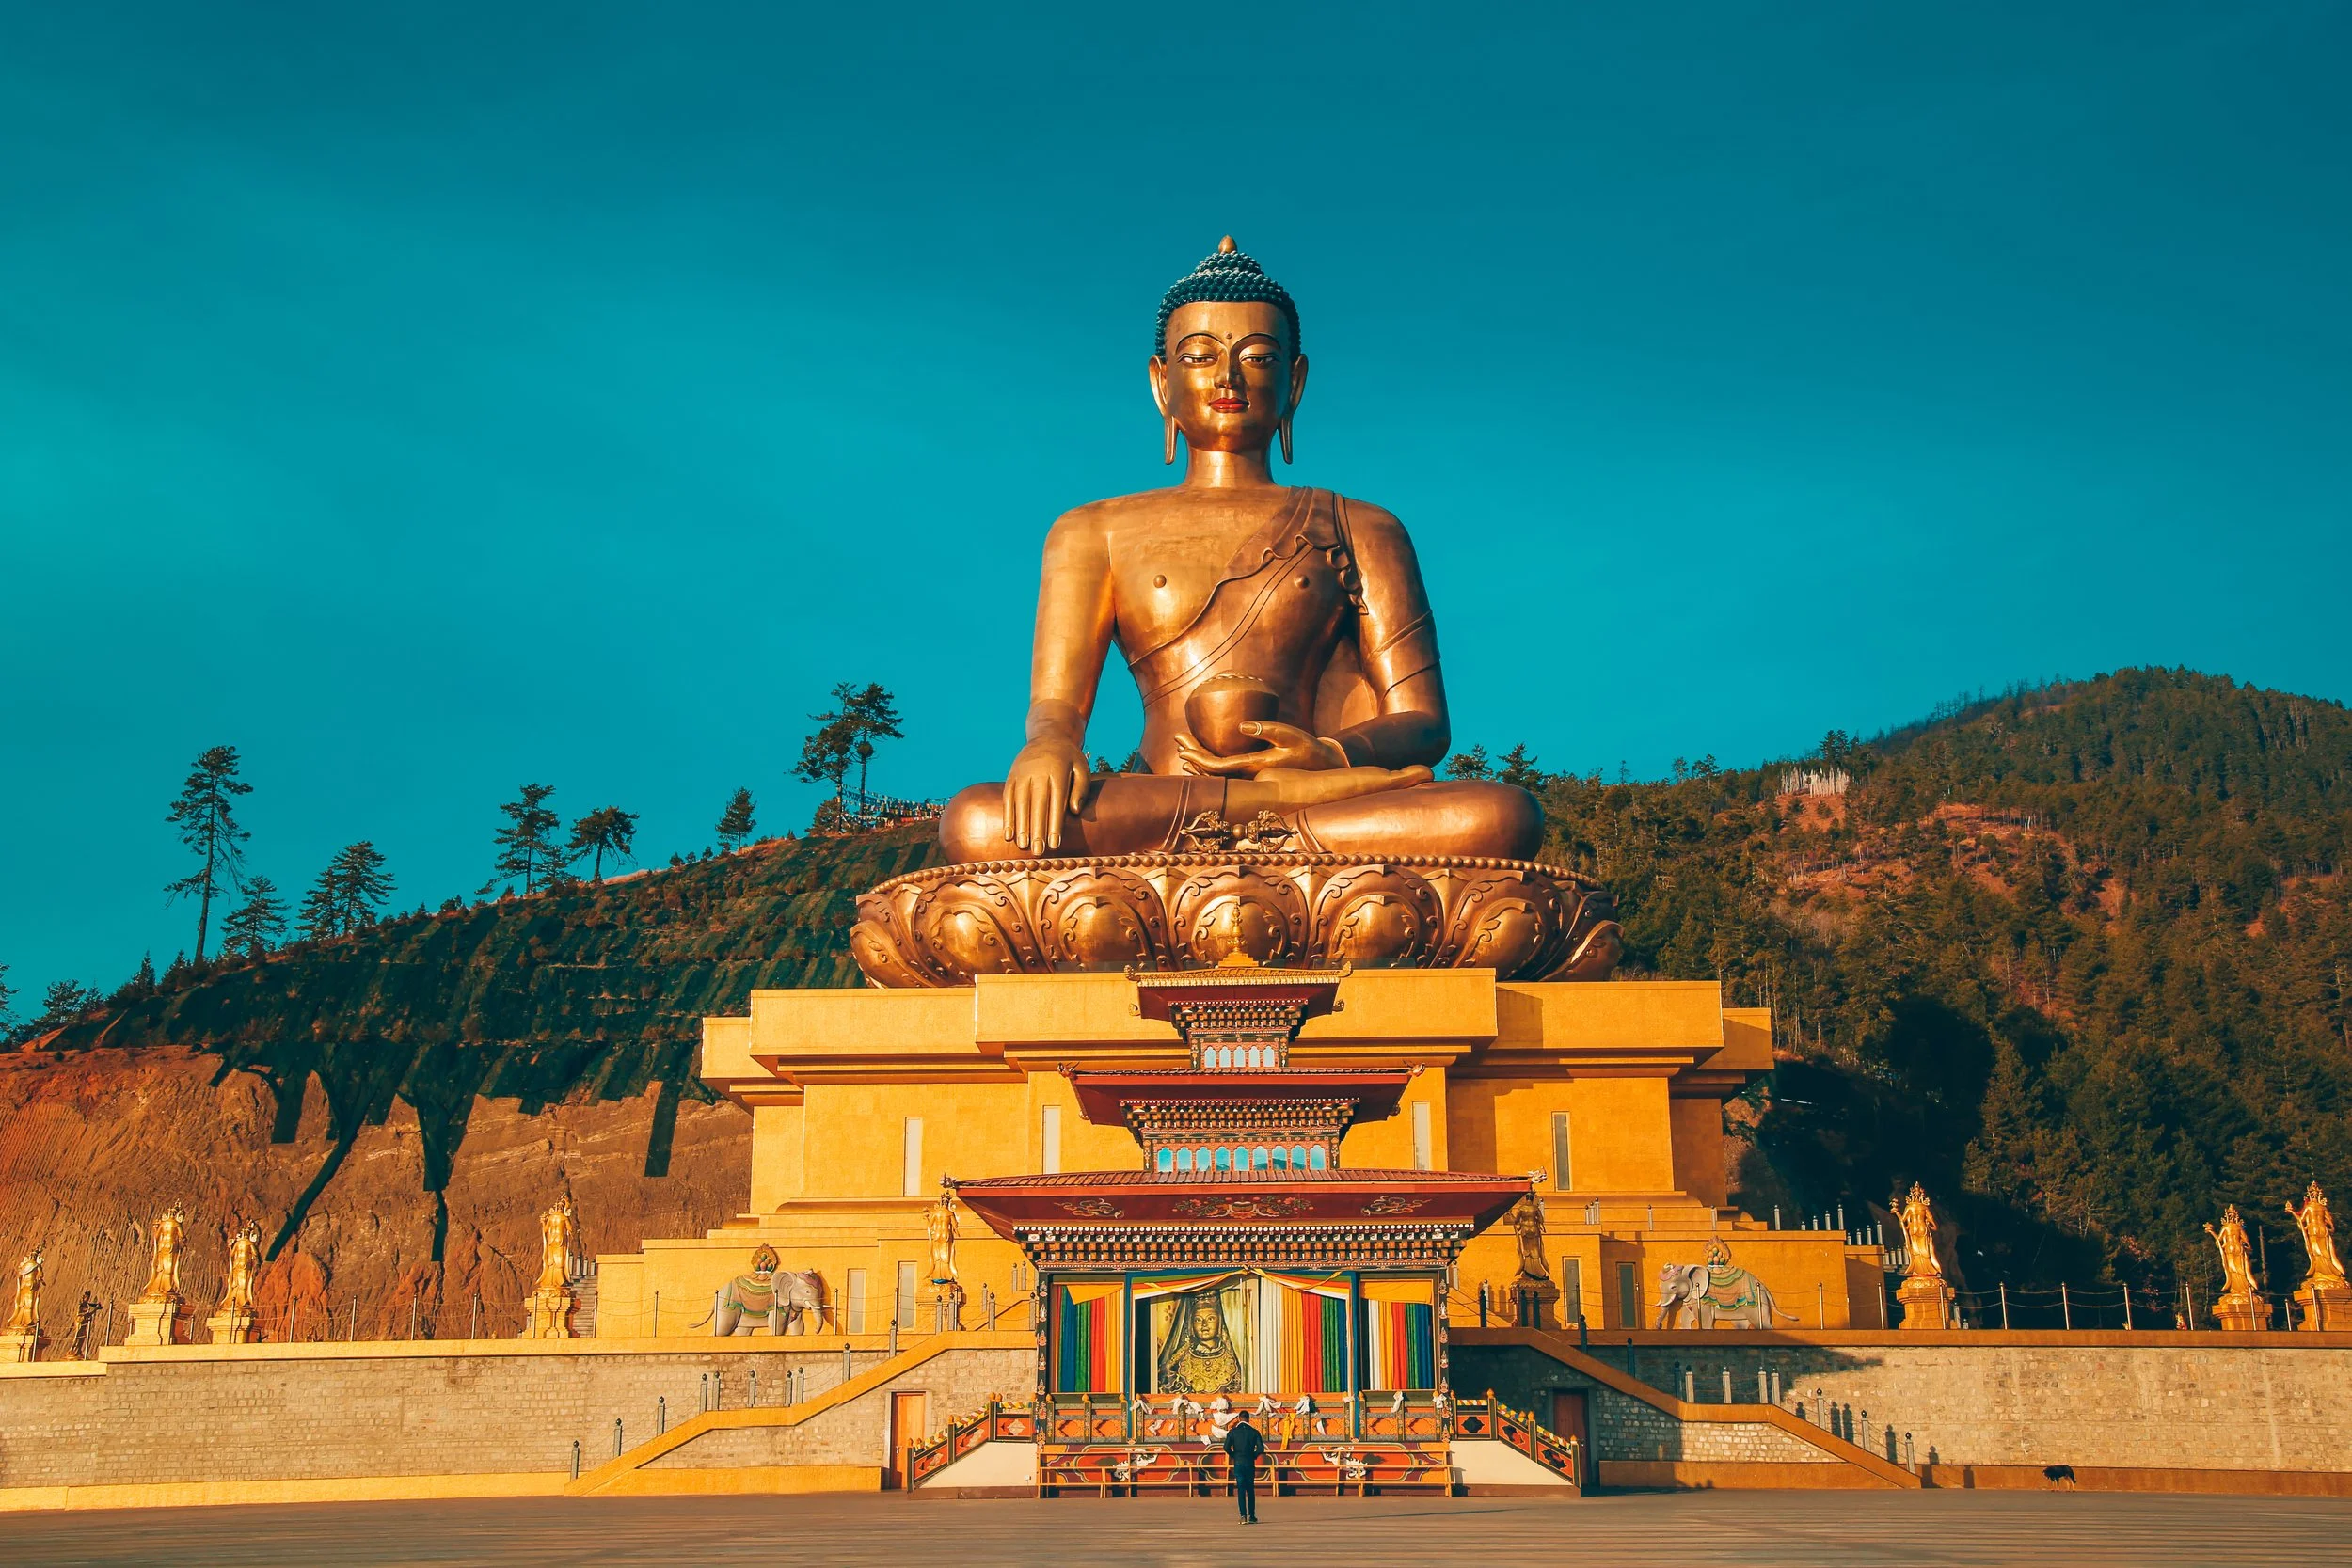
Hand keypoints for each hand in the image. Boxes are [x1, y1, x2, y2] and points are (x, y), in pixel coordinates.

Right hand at [1002, 736, 1090, 852]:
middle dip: (1037, 830)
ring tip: (1024, 847)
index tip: (1054, 844)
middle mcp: (1038, 773)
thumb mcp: (1082, 767)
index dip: (1054, 824)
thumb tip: (1075, 811)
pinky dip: (1008, 817)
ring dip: (1021, 827)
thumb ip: (1081, 789)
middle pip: (1037, 805)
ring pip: (1020, 804)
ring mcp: (1022, 774)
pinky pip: (1008, 799)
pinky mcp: (1011, 777)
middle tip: (1038, 852)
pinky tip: (1009, 835)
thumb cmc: (1069, 758)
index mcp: (1058, 771)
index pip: (1056, 801)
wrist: (1048, 735)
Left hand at [1176, 721, 1348, 777]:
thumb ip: (1267, 729)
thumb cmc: (1307, 748)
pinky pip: (1227, 770)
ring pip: (1218, 772)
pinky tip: (1203, 758)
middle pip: (1213, 771)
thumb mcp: (1290, 735)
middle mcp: (1249, 775)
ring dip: (1200, 760)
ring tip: (1183, 747)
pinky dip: (1212, 764)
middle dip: (1193, 756)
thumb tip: (1240, 725)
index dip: (1198, 759)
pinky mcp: (1255, 771)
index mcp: (1254, 767)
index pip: (1218, 767)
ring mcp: (1251, 775)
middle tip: (1177, 739)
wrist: (1323, 766)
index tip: (1182, 748)